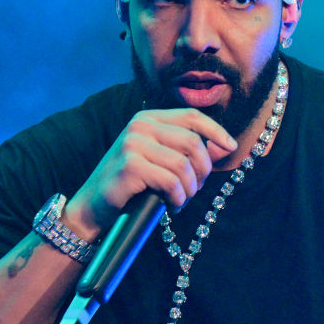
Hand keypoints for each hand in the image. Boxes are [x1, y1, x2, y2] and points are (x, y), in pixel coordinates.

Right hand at [67, 109, 236, 235]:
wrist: (92, 206)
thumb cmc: (130, 185)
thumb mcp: (157, 159)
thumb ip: (183, 150)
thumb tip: (223, 146)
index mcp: (147, 118)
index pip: (191, 116)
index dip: (216, 130)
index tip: (231, 146)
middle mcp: (139, 126)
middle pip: (192, 143)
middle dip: (202, 171)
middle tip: (195, 190)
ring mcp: (133, 144)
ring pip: (183, 165)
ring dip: (190, 189)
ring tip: (182, 200)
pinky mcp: (130, 166)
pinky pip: (171, 182)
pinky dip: (178, 198)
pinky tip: (172, 205)